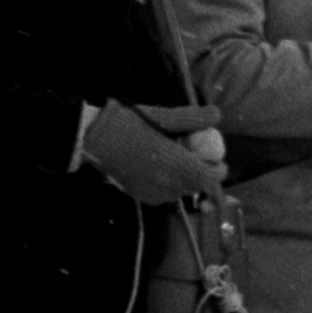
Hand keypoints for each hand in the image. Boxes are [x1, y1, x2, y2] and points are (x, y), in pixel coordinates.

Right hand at [83, 102, 223, 206]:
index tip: (216, 158)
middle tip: (193, 153)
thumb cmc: (128, 123)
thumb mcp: (162, 117)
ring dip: (185, 177)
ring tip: (173, 156)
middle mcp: (169, 186)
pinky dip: (169, 182)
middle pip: (198, 185)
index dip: (218, 170)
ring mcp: (155, 194)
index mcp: (177, 166)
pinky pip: (166, 193)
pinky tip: (158, 165)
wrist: (92, 138)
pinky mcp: (143, 197)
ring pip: (182, 190)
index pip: (211, 179)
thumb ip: (192, 119)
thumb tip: (217, 115)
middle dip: (201, 171)